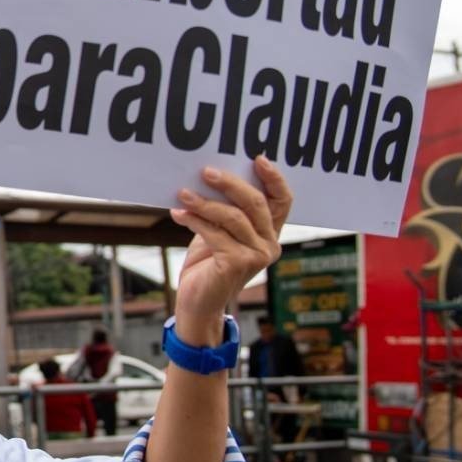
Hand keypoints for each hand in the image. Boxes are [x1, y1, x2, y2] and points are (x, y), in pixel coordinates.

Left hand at [170, 157, 291, 347]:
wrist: (197, 303)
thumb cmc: (207, 265)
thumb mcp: (218, 233)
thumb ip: (223, 211)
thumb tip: (208, 176)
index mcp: (269, 233)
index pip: (283, 201)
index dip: (274, 178)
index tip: (258, 158)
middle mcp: (270, 244)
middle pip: (255, 203)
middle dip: (229, 184)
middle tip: (205, 172)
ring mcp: (257, 255)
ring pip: (233, 217)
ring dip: (204, 202)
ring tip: (182, 194)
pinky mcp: (238, 264)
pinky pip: (215, 233)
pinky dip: (194, 220)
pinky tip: (178, 213)